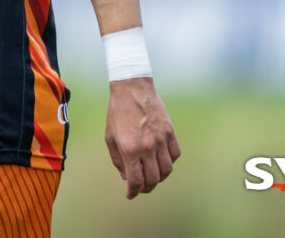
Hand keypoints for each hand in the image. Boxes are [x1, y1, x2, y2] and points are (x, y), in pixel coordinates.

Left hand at [104, 77, 180, 198]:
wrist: (132, 89)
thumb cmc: (117, 112)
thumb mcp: (110, 136)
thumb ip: (117, 159)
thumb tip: (126, 176)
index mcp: (129, 149)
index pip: (135, 180)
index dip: (133, 192)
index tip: (131, 194)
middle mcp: (147, 147)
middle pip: (153, 179)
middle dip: (146, 188)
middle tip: (142, 188)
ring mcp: (160, 140)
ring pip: (167, 170)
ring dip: (159, 178)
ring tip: (152, 176)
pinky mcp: (170, 132)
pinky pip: (175, 155)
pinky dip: (169, 162)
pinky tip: (161, 160)